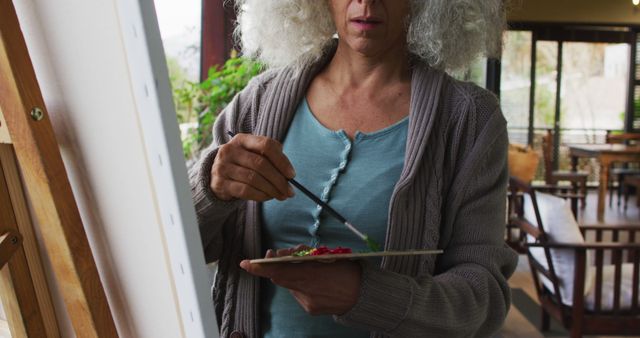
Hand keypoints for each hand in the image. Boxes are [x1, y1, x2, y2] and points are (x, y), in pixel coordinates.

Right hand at [211, 133, 295, 200]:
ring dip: (271, 189)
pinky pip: (245, 190)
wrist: (218, 176)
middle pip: (260, 164)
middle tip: (289, 191)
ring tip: (280, 195)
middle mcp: (229, 150)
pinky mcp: (220, 183)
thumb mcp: (255, 155)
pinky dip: (260, 195)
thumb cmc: (243, 165)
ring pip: (254, 179)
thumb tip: (289, 175)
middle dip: (278, 180)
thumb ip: (272, 158)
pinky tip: (267, 197)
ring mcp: (222, 166)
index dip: (281, 161)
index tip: (292, 175)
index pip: (266, 145)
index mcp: (242, 139)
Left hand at [240, 248, 361, 314]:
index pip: (278, 271)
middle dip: (275, 266)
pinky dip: (300, 286)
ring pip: (289, 285)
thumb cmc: (345, 269)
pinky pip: (298, 294)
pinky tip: (314, 282)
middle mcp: (306, 289)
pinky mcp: (310, 309)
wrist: (363, 293)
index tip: (246, 263)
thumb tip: (280, 255)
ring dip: (291, 275)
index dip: (260, 267)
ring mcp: (307, 301)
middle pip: (280, 277)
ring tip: (305, 269)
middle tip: (274, 255)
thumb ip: (300, 255)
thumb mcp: (324, 255)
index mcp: (310, 272)